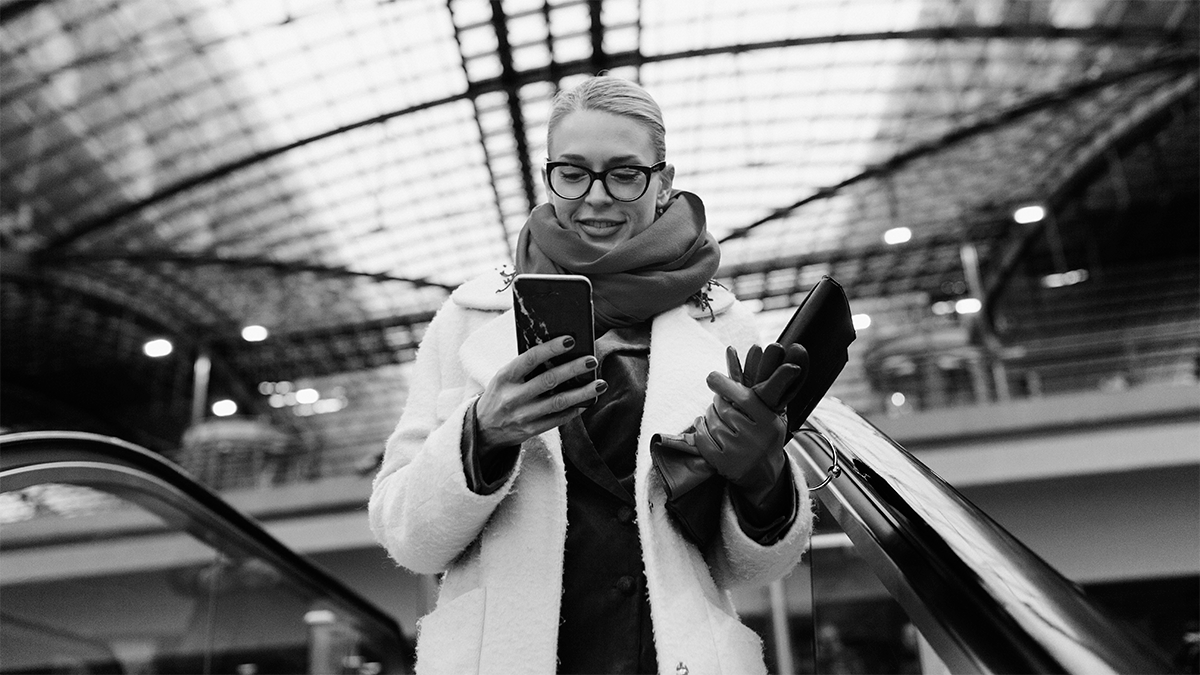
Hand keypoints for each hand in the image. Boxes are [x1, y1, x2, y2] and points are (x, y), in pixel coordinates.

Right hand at [475, 335, 604, 449]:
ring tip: (600, 384)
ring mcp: (522, 416)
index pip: (530, 359)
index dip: (551, 349)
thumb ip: (526, 367)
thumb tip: (560, 352)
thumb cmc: (500, 394)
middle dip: (573, 369)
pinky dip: (574, 410)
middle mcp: (512, 397)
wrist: (482, 429)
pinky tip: (587, 401)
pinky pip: (557, 419)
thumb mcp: (504, 378)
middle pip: (548, 380)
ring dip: (582, 393)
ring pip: (558, 403)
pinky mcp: (530, 431)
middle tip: (592, 360)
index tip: (570, 340)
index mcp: (505, 377)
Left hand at [655, 343, 806, 489]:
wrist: (764, 474)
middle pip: (723, 407)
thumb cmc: (766, 438)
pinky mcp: (723, 463)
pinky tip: (704, 426)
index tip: (712, 377)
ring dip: (708, 416)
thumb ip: (759, 391)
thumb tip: (738, 356)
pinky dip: (699, 429)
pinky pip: (702, 438)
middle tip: (720, 404)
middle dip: (718, 402)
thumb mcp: (772, 415)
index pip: (743, 397)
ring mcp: (738, 451)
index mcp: (768, 421)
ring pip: (711, 421)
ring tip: (717, 419)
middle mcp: (755, 437)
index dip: (725, 384)